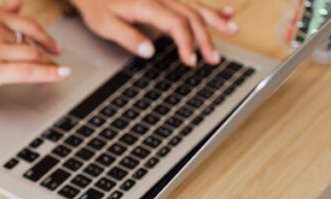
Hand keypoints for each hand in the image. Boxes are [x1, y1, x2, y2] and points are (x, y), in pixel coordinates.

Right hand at [0, 0, 70, 103]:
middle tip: (56, 55)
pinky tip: (59, 74)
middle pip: (32, 38)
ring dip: (49, 63)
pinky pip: (29, 71)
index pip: (25, 21)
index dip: (43, 33)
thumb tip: (17, 2)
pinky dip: (48, 73)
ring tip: (56, 69)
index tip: (50, 41)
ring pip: (33, 54)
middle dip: (48, 48)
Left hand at [71, 0, 238, 65]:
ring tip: (233, 33)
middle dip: (206, 38)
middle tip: (214, 59)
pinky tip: (225, 13)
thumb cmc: (97, 5)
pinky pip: (193, 1)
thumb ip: (127, 37)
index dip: (186, 43)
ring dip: (216, 21)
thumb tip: (149, 52)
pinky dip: (211, 8)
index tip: (191, 60)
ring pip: (197, 7)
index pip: (176, 24)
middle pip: (191, 17)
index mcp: (148, 5)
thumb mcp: (105, 24)